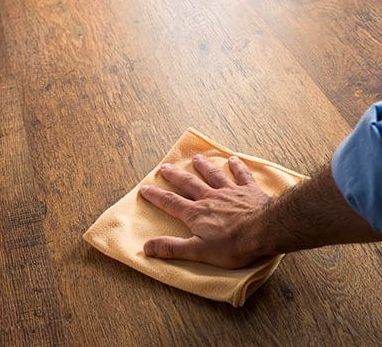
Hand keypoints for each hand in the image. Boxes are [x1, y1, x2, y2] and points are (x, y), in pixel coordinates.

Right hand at [140, 154, 270, 267]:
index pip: (170, 202)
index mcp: (196, 213)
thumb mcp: (198, 251)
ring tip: (196, 158)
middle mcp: (210, 198)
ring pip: (213, 175)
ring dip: (203, 166)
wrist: (266, 231)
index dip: (156, 196)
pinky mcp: (249, 191)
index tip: (145, 188)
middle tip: (165, 167)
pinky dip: (237, 167)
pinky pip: (241, 175)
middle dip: (175, 176)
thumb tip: (147, 247)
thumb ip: (172, 248)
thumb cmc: (233, 245)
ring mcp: (230, 192)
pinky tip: (233, 160)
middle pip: (189, 184)